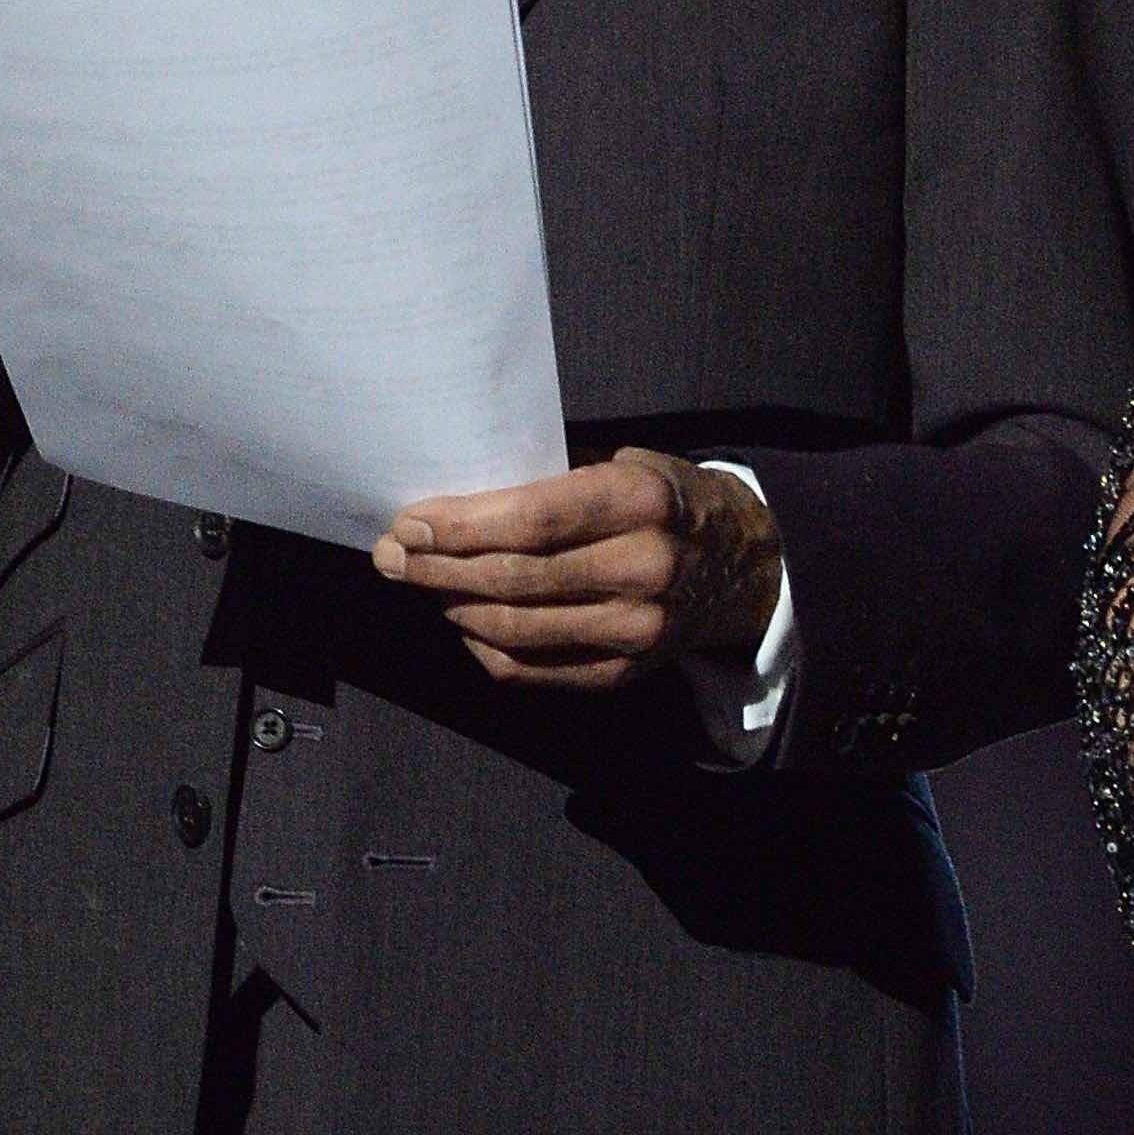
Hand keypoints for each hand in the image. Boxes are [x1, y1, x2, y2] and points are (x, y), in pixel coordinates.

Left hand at [371, 451, 777, 690]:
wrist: (742, 565)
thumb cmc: (663, 500)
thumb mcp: (627, 462)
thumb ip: (554, 479)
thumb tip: (452, 499)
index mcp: (642, 501)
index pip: (532, 520)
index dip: (460, 526)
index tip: (408, 523)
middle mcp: (643, 569)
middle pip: (513, 578)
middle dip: (437, 568)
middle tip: (391, 556)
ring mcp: (637, 630)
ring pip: (515, 629)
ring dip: (452, 606)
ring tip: (418, 582)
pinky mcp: (625, 672)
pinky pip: (533, 670)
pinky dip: (484, 647)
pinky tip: (462, 622)